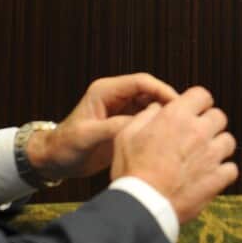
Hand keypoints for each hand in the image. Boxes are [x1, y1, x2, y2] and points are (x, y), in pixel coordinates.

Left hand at [27, 73, 178, 180]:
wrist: (55, 160)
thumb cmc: (65, 146)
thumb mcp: (86, 137)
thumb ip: (112, 128)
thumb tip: (139, 125)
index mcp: (105, 91)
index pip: (142, 82)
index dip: (162, 90)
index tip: (178, 105)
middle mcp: (115, 97)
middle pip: (151, 91)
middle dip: (168, 102)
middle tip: (186, 118)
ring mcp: (121, 110)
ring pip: (151, 105)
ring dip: (165, 115)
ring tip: (181, 128)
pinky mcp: (124, 123)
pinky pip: (146, 120)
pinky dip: (158, 126)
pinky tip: (169, 138)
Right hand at [110, 86, 238, 222]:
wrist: (143, 205)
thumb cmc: (132, 171)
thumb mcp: (126, 135)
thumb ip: (145, 116)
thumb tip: (157, 108)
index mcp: (176, 117)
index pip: (202, 95)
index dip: (197, 102)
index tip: (193, 111)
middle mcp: (198, 132)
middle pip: (219, 116)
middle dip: (209, 123)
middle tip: (197, 135)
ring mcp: (211, 155)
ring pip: (228, 141)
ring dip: (218, 146)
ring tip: (204, 156)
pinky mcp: (218, 178)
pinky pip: (232, 169)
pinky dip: (223, 171)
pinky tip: (210, 175)